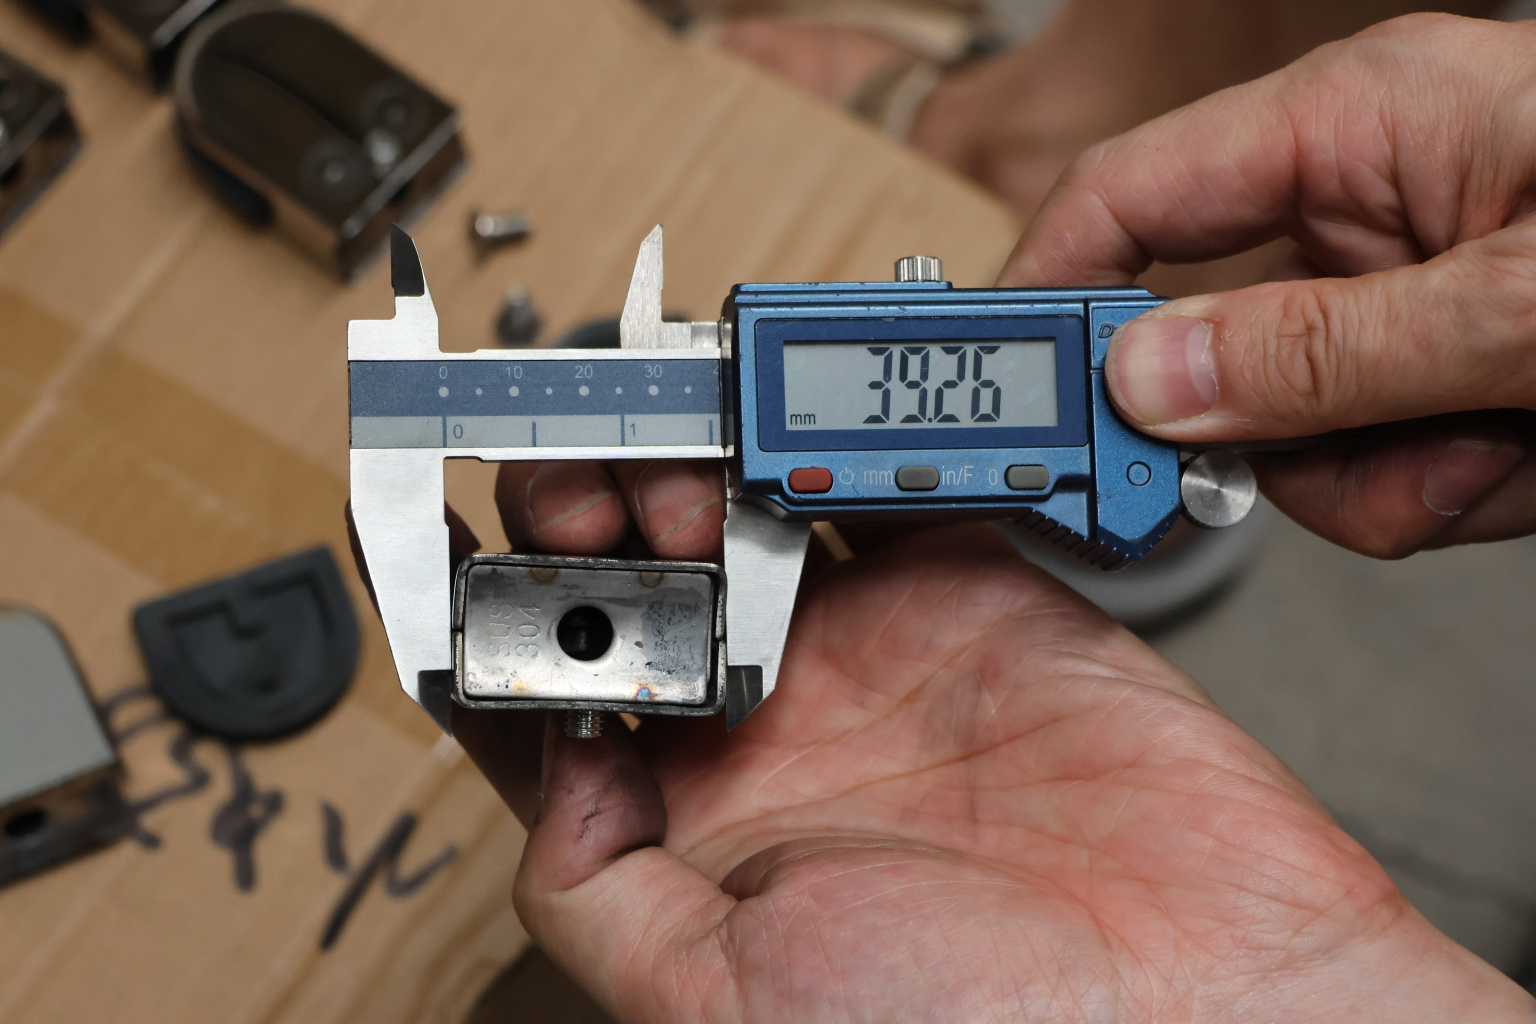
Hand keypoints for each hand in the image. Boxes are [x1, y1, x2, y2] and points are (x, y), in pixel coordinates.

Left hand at [443, 461, 1529, 1021]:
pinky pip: (881, 488)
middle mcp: (774, 730)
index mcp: (698, 827)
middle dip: (574, 517)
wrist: (1212, 1002)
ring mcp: (872, 652)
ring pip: (737, 512)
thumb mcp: (719, 1001)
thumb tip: (549, 760)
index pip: (550, 697)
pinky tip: (769, 427)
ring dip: (677, 467)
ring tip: (661, 473)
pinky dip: (825, 442)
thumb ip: (597, 889)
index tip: (431, 541)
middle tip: (576, 496)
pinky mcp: (973, 591)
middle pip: (632, 580)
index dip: (481, 615)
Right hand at [1001, 13, 1535, 557]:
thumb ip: (1323, 352)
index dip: (1046, 290)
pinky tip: (1519, 457)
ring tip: (1494, 450)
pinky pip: (1373, 460)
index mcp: (1355, 122)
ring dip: (1380, 477)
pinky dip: (1439, 487)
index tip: (1007, 393)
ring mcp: (1405, 286)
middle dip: (1267, 438)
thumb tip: (1146, 384)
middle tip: (1281, 476)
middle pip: (1208, 348)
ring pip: (1293, 431)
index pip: (1126, 193)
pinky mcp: (1445, 357)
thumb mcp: (1513, 303)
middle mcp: (1366, 200)